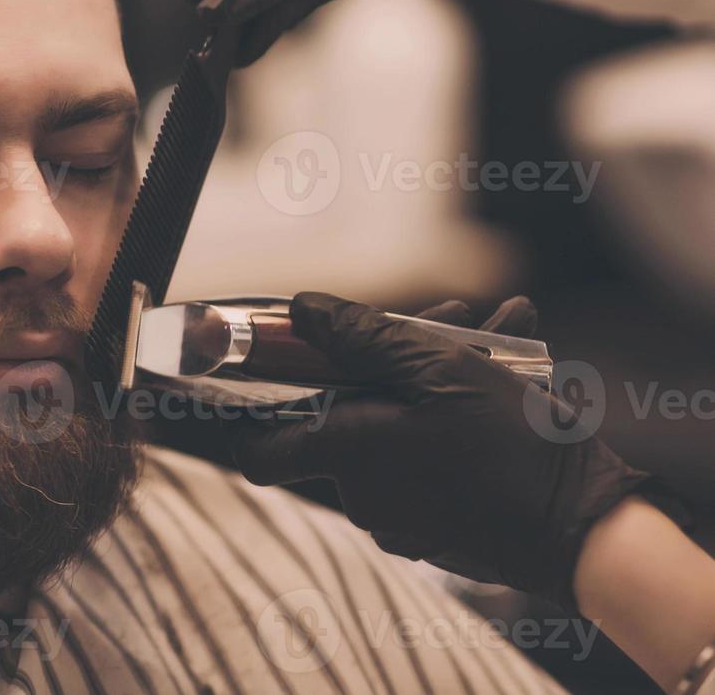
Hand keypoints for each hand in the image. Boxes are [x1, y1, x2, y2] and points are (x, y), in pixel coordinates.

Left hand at [231, 292, 684, 610]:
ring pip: (397, 425)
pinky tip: (513, 370)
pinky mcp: (439, 524)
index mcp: (347, 453)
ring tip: (501, 330)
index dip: (253, 408)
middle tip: (452, 318)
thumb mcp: (441, 367)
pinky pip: (427, 456)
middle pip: (347, 412)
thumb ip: (363, 335)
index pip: (257, 448)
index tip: (278, 369)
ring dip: (437, 374)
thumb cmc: (513, 447)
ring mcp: (400, 515)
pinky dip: (455, 415)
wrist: (590, 533)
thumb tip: (301, 310)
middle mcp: (362, 493)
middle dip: (389, 357)